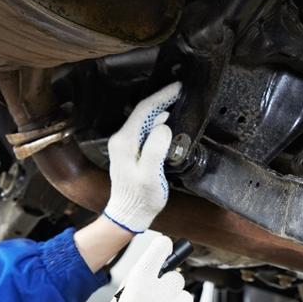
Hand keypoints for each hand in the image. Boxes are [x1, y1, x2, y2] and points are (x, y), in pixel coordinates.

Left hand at [102, 82, 181, 233]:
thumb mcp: (150, 175)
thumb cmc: (141, 198)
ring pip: (144, 119)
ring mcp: (125, 145)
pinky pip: (144, 130)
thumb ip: (155, 149)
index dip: (162, 96)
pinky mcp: (130, 151)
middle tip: (181, 91)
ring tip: (178, 102)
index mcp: (125, 141)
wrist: (128, 214)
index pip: (144, 110)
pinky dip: (157, 122)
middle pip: (143, 111)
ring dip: (160, 109)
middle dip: (162, 99)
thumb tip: (163, 127)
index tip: (178, 88)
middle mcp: (121, 139)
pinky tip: (168, 121)